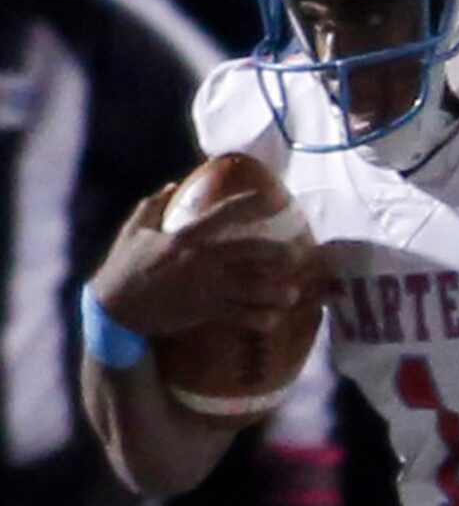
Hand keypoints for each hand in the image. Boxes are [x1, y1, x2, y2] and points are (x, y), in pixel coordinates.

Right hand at [88, 184, 315, 337]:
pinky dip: (260, 319)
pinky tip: (272, 320)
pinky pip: (241, 316)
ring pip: (252, 288)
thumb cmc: (125, 267)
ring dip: (276, 292)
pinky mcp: (205, 311)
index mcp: (184, 236)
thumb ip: (154, 206)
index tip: (272, 197)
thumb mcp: (135, 230)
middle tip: (297, 255)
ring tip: (293, 295)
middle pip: (250, 251)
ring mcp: (205, 287)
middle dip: (277, 253)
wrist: (115, 308)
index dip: (249, 203)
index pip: (223, 213)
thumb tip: (172, 185)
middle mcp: (200, 259)